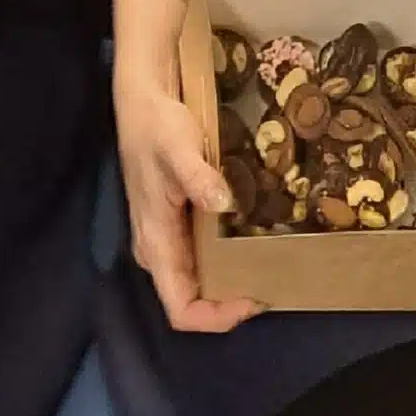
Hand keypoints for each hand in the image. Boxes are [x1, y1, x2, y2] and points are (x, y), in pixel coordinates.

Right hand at [113, 74, 261, 333]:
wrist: (143, 98)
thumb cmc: (157, 126)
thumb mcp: (178, 148)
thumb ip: (198, 178)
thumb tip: (224, 204)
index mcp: (155, 243)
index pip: (181, 309)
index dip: (216, 317)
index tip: (253, 298)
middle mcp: (157, 250)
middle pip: (192, 301)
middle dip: (230, 302)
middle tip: (272, 282)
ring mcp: (165, 237)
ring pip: (197, 281)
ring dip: (230, 282)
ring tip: (269, 265)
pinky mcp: (174, 222)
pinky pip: (200, 258)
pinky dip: (226, 260)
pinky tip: (252, 239)